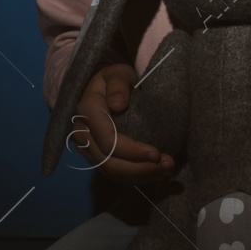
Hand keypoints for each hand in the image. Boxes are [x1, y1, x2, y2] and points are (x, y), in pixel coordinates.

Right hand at [71, 62, 175, 183]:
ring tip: (167, 170)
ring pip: (111, 172)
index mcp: (87, 110)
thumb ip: (118, 85)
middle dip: (140, 169)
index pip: (108, 140)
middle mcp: (82, 132)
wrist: (100, 87)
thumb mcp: (118, 73)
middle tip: (168, 165)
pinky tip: (155, 172)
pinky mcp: (94, 156)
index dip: (132, 151)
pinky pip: (113, 172)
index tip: (157, 154)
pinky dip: (135, 176)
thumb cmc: (113, 79)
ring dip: (140, 175)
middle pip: (109, 162)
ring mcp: (86, 147)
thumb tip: (118, 104)